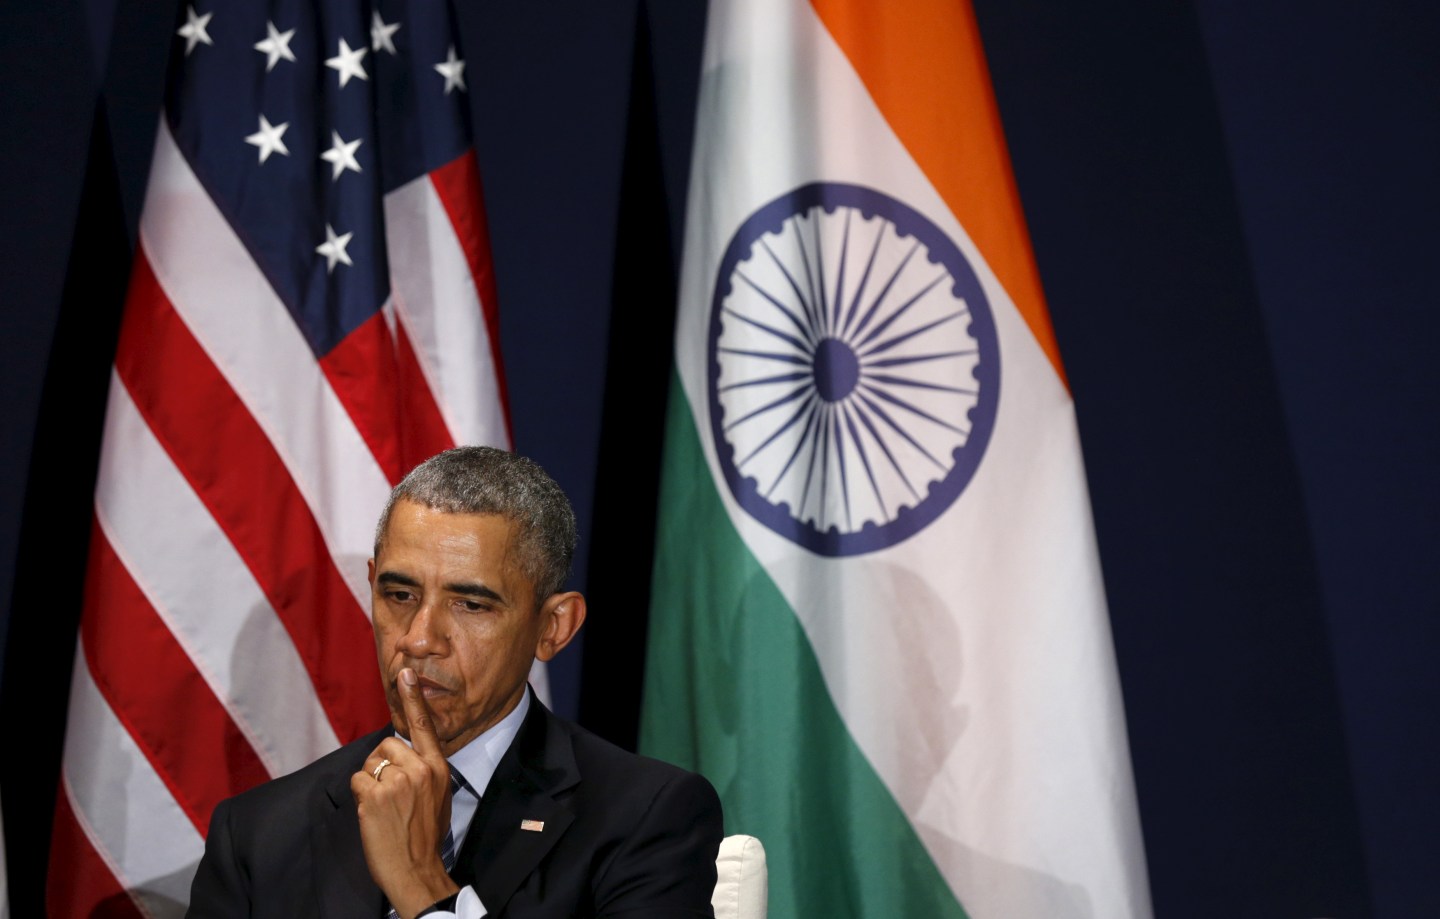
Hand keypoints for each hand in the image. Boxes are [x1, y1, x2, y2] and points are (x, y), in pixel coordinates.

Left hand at [351, 667, 460, 918]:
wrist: (416, 870)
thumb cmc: (425, 835)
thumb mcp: (439, 796)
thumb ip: (425, 770)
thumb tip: (405, 753)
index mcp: (438, 768)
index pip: (425, 726)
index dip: (412, 698)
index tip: (405, 673)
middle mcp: (420, 769)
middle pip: (388, 743)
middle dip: (382, 764)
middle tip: (390, 793)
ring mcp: (397, 782)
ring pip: (370, 762)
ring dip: (369, 781)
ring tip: (383, 806)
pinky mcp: (375, 795)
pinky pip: (357, 780)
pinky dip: (359, 795)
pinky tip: (372, 813)